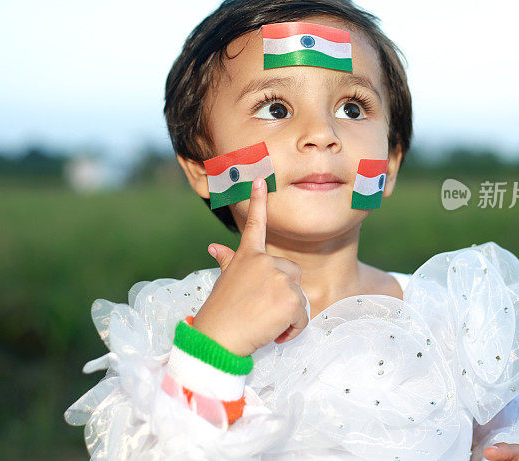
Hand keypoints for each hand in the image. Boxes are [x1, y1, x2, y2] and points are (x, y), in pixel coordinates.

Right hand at [192, 177, 309, 355]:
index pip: (255, 224)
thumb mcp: (224, 283)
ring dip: (289, 316)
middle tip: (264, 311)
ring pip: (300, 297)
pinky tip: (274, 333)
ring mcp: (278, 277)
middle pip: (293, 273)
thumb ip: (228, 262)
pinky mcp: (290, 298)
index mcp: (247, 256)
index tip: (260, 180)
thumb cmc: (220, 314)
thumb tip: (215, 246)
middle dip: (286, 294)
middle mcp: (264, 261)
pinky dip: (293, 329)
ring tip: (265, 324)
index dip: (258, 202)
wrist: (218, 339)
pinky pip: (303, 316)